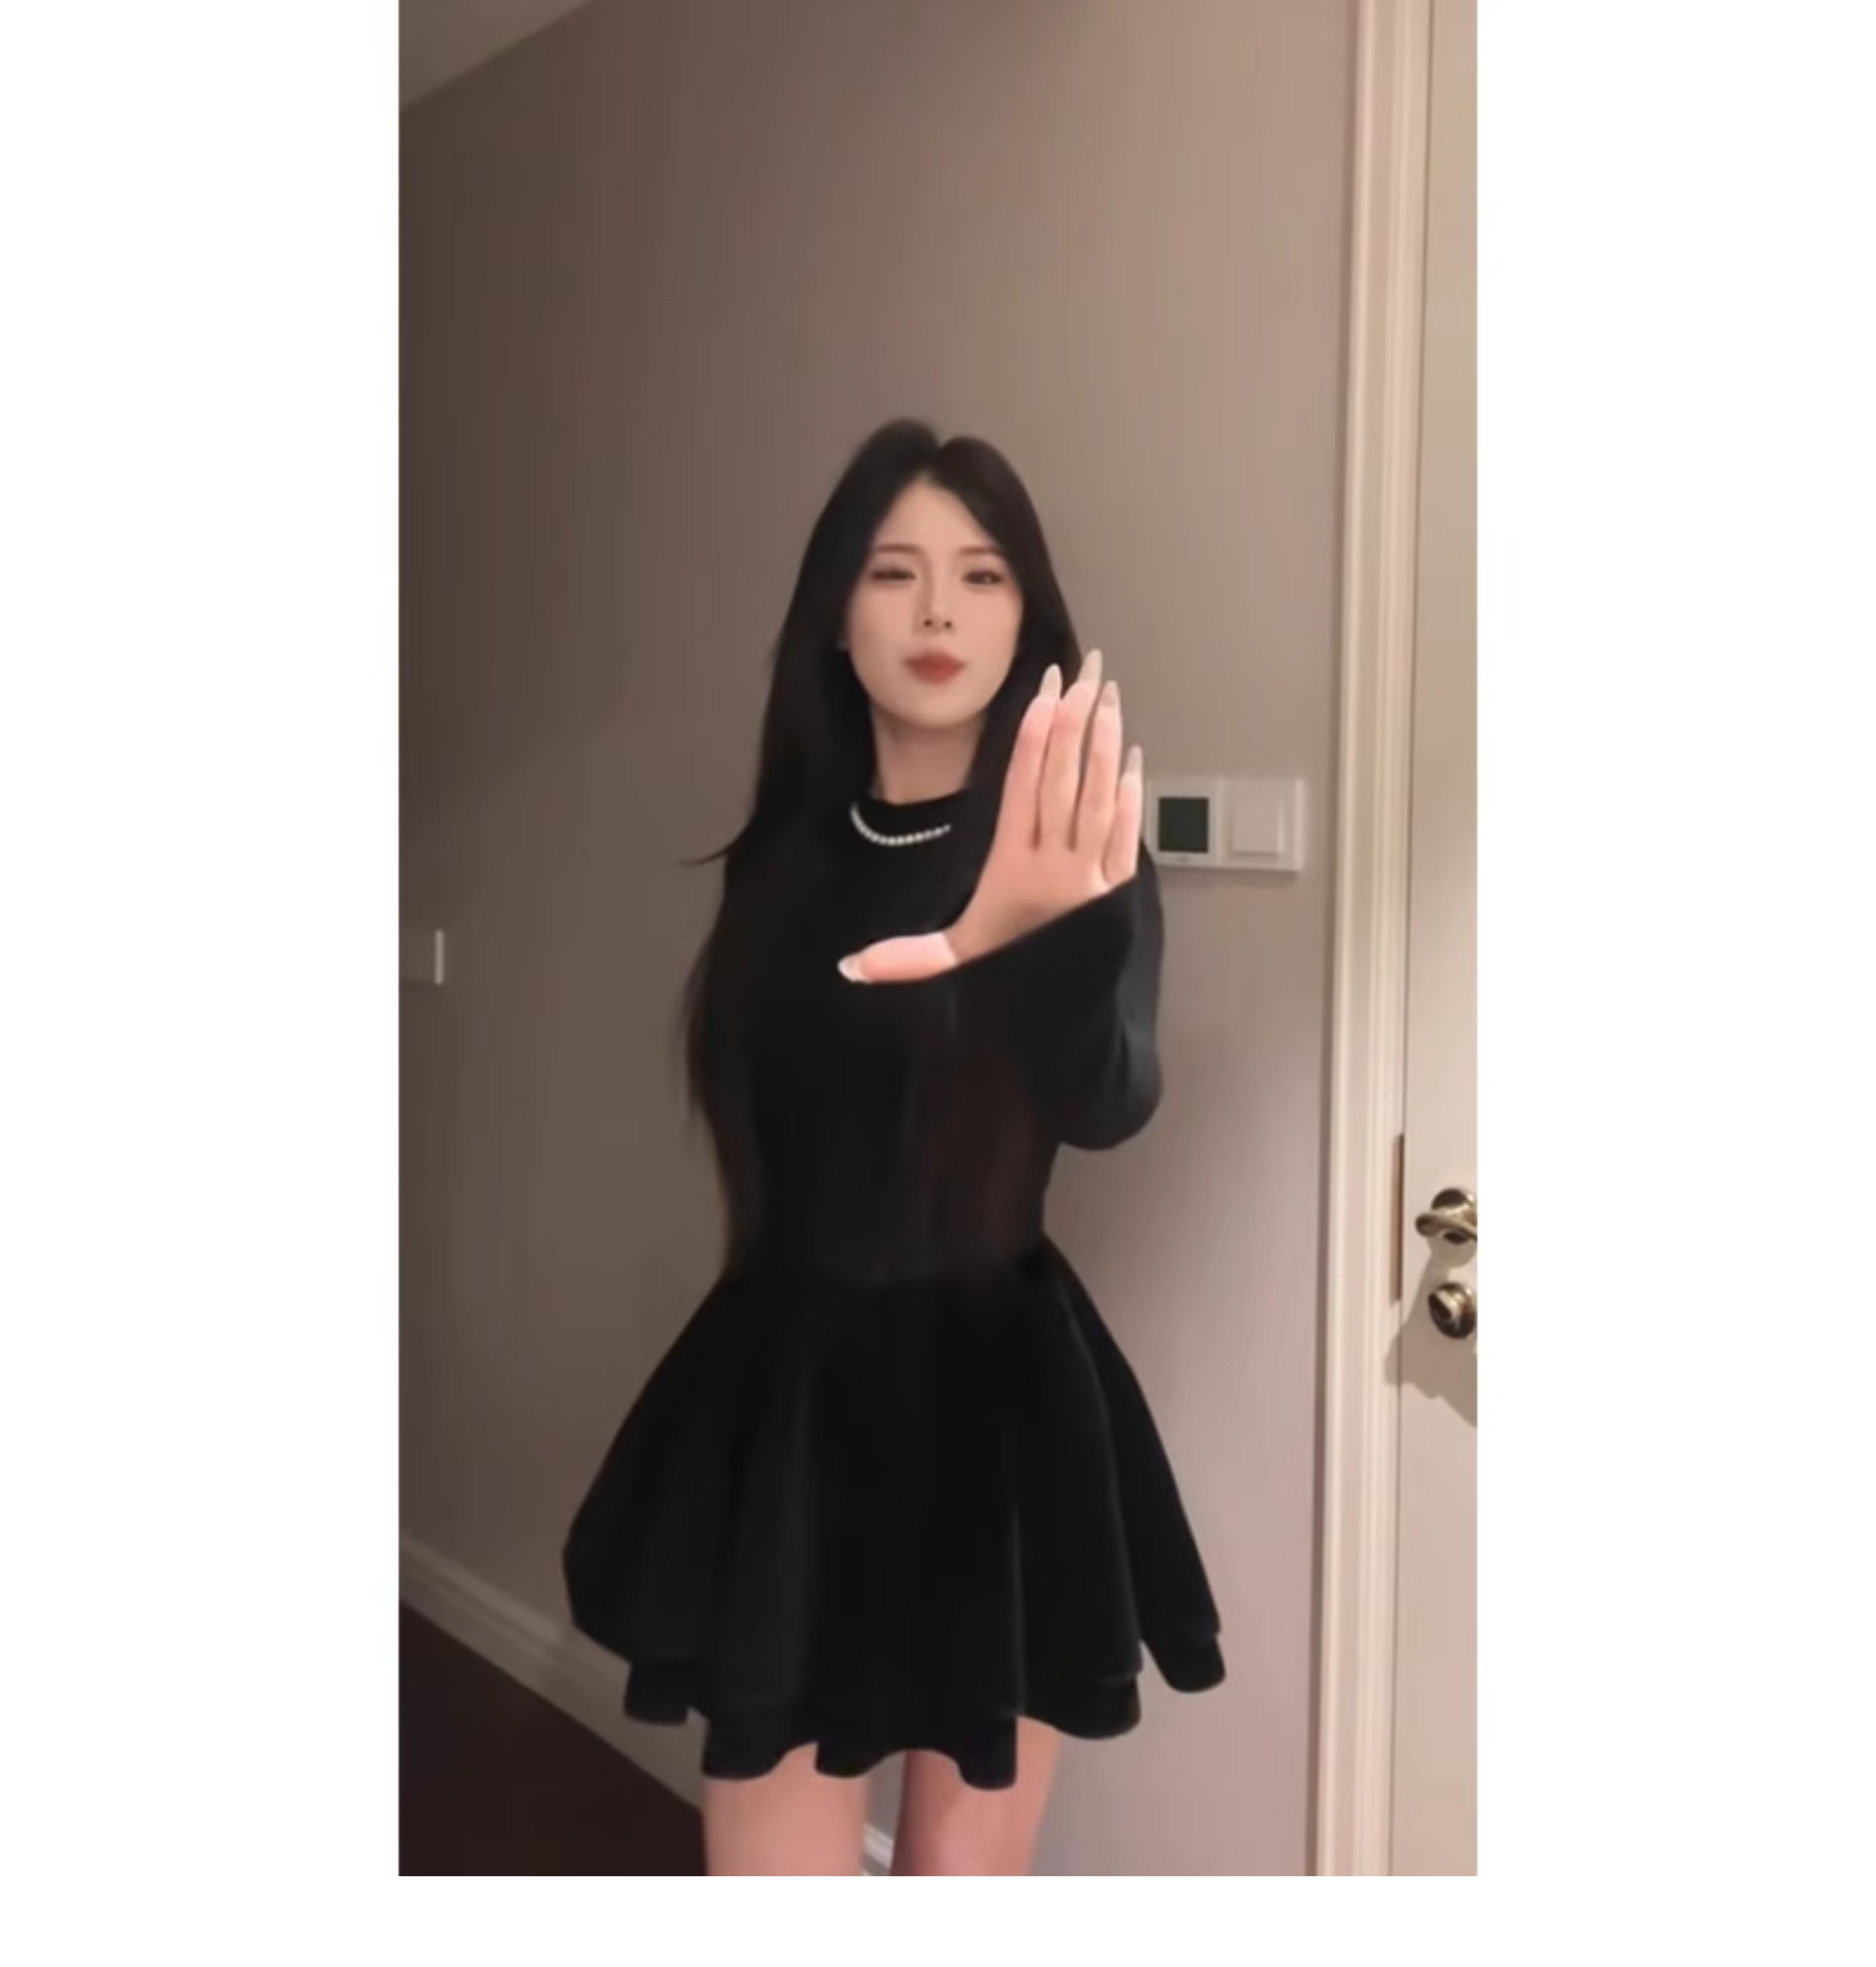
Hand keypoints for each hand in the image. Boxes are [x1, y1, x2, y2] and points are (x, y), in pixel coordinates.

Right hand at [839, 647, 1143, 983]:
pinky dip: (1129, 791)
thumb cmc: (1010, 979)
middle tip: (1083, 673)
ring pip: (1099, 797)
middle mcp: (1056, 866)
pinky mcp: (1120, 886)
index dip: (1033, 739)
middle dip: (1073, 723)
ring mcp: (1092, 873)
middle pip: (1065, 781)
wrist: (1068, 1020)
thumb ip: (908, 959)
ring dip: (1104, 744)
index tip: (1043, 694)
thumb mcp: (958, 962)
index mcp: (1013, 871)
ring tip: (1106, 696)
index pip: (1023, 791)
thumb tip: (850, 966)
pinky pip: (1125, 829)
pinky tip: (1130, 755)